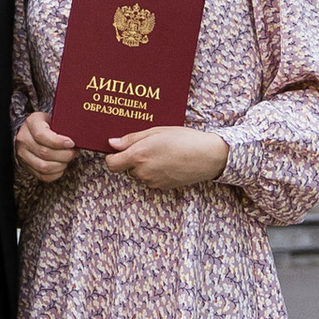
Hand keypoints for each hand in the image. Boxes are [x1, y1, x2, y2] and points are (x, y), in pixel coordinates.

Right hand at [14, 106, 78, 186]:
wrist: (31, 131)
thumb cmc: (47, 124)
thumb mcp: (53, 118)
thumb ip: (63, 126)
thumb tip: (79, 137)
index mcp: (31, 123)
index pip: (41, 135)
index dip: (58, 142)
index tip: (71, 143)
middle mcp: (23, 139)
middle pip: (44, 153)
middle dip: (64, 155)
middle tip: (74, 152)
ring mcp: (23, 154)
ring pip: (44, 167)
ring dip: (61, 165)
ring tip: (67, 159)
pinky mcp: (26, 166)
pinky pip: (42, 176)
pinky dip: (56, 174)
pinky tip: (61, 166)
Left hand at [105, 126, 230, 193]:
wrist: (207, 157)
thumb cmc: (183, 139)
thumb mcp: (156, 131)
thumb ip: (131, 139)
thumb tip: (112, 143)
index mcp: (138, 155)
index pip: (111, 164)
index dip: (112, 157)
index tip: (118, 150)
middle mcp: (143, 172)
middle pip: (125, 169)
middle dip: (131, 159)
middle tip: (147, 146)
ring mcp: (153, 181)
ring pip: (139, 174)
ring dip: (144, 166)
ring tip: (161, 152)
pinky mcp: (162, 187)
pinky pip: (151, 179)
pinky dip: (154, 172)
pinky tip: (168, 161)